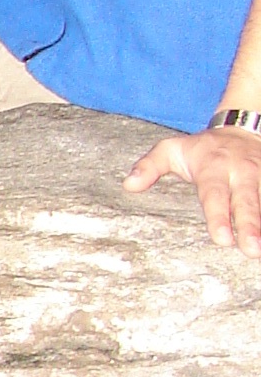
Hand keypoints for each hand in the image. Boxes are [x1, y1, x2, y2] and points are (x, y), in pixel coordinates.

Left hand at [124, 126, 260, 256]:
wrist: (243, 127)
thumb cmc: (202, 148)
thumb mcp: (172, 149)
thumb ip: (150, 165)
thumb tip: (129, 185)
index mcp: (214, 166)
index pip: (215, 194)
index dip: (219, 216)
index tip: (222, 239)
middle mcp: (242, 172)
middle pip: (247, 200)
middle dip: (250, 225)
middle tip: (252, 249)